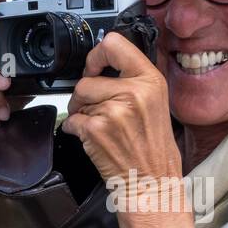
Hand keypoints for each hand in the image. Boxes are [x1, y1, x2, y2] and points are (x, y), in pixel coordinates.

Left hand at [63, 31, 182, 192]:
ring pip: (77, 99)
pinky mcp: (96, 129)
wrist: (152, 183)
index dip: (96, 55)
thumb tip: (106, 62)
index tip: (94, 67)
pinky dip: (75, 130)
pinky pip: (71, 120)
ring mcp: (114, 111)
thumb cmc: (153, 150)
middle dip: (85, 96)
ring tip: (100, 127)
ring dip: (80, 113)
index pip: (114, 44)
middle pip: (87, 79)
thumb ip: (134, 80)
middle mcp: (134, 93)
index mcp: (150, 81)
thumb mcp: (157, 104)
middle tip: (97, 110)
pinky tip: (94, 139)